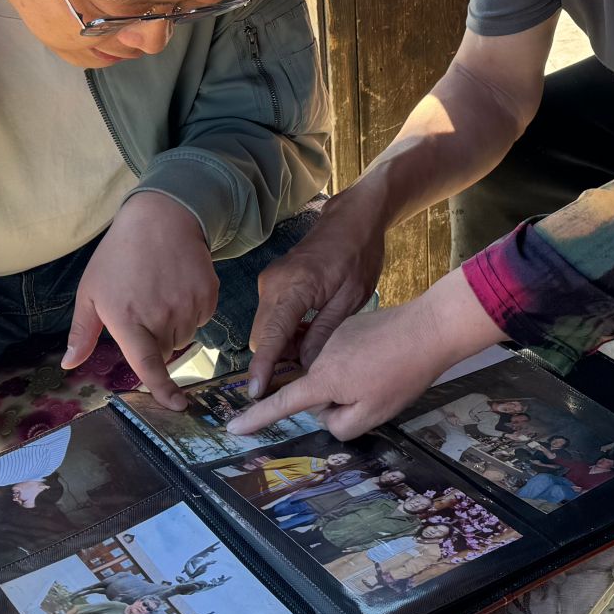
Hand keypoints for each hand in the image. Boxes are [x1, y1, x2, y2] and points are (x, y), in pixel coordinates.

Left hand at [67, 191, 218, 407]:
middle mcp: (161, 317)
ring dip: (174, 327)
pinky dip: (192, 311)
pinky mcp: (208, 294)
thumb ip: (82, 332)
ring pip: (185, 336)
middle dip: (156, 341)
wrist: (161, 217)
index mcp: (128, 320)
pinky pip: (202, 318)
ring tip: (160, 294)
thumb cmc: (119, 256)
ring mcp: (188, 305)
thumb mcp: (90, 291)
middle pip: (166, 352)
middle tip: (144, 310)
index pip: (148, 365)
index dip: (162, 390)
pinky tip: (178, 287)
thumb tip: (70, 364)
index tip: (176, 406)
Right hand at [231, 270, 504, 438]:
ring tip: (383, 375)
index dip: (258, 418)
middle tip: (372, 394)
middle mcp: (320, 354)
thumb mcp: (371, 415)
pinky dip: (356, 363)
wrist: (429, 328)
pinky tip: (383, 359)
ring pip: (330, 372)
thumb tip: (326, 413)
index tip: (234, 427)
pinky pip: (341, 354)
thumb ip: (338, 424)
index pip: (282, 402)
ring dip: (347, 381)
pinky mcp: (349, 325)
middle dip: (333, 399)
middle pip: (314, 389)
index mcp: (322, 378)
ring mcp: (333, 336)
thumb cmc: (402, 375)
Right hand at [246, 187, 388, 397]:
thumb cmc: (358, 254)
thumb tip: (306, 364)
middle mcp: (273, 284)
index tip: (255, 395)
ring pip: (265, 328)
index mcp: (293, 288)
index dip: (262, 369)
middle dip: (276, 360)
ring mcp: (270, 281)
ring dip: (281, 345)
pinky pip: (271, 315)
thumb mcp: (351, 298)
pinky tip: (308, 334)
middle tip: (304, 374)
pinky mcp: (274, 281)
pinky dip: (284, 330)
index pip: (270, 337)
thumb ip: (325, 333)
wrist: (353, 218)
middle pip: (261, 337)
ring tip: (312, 352)